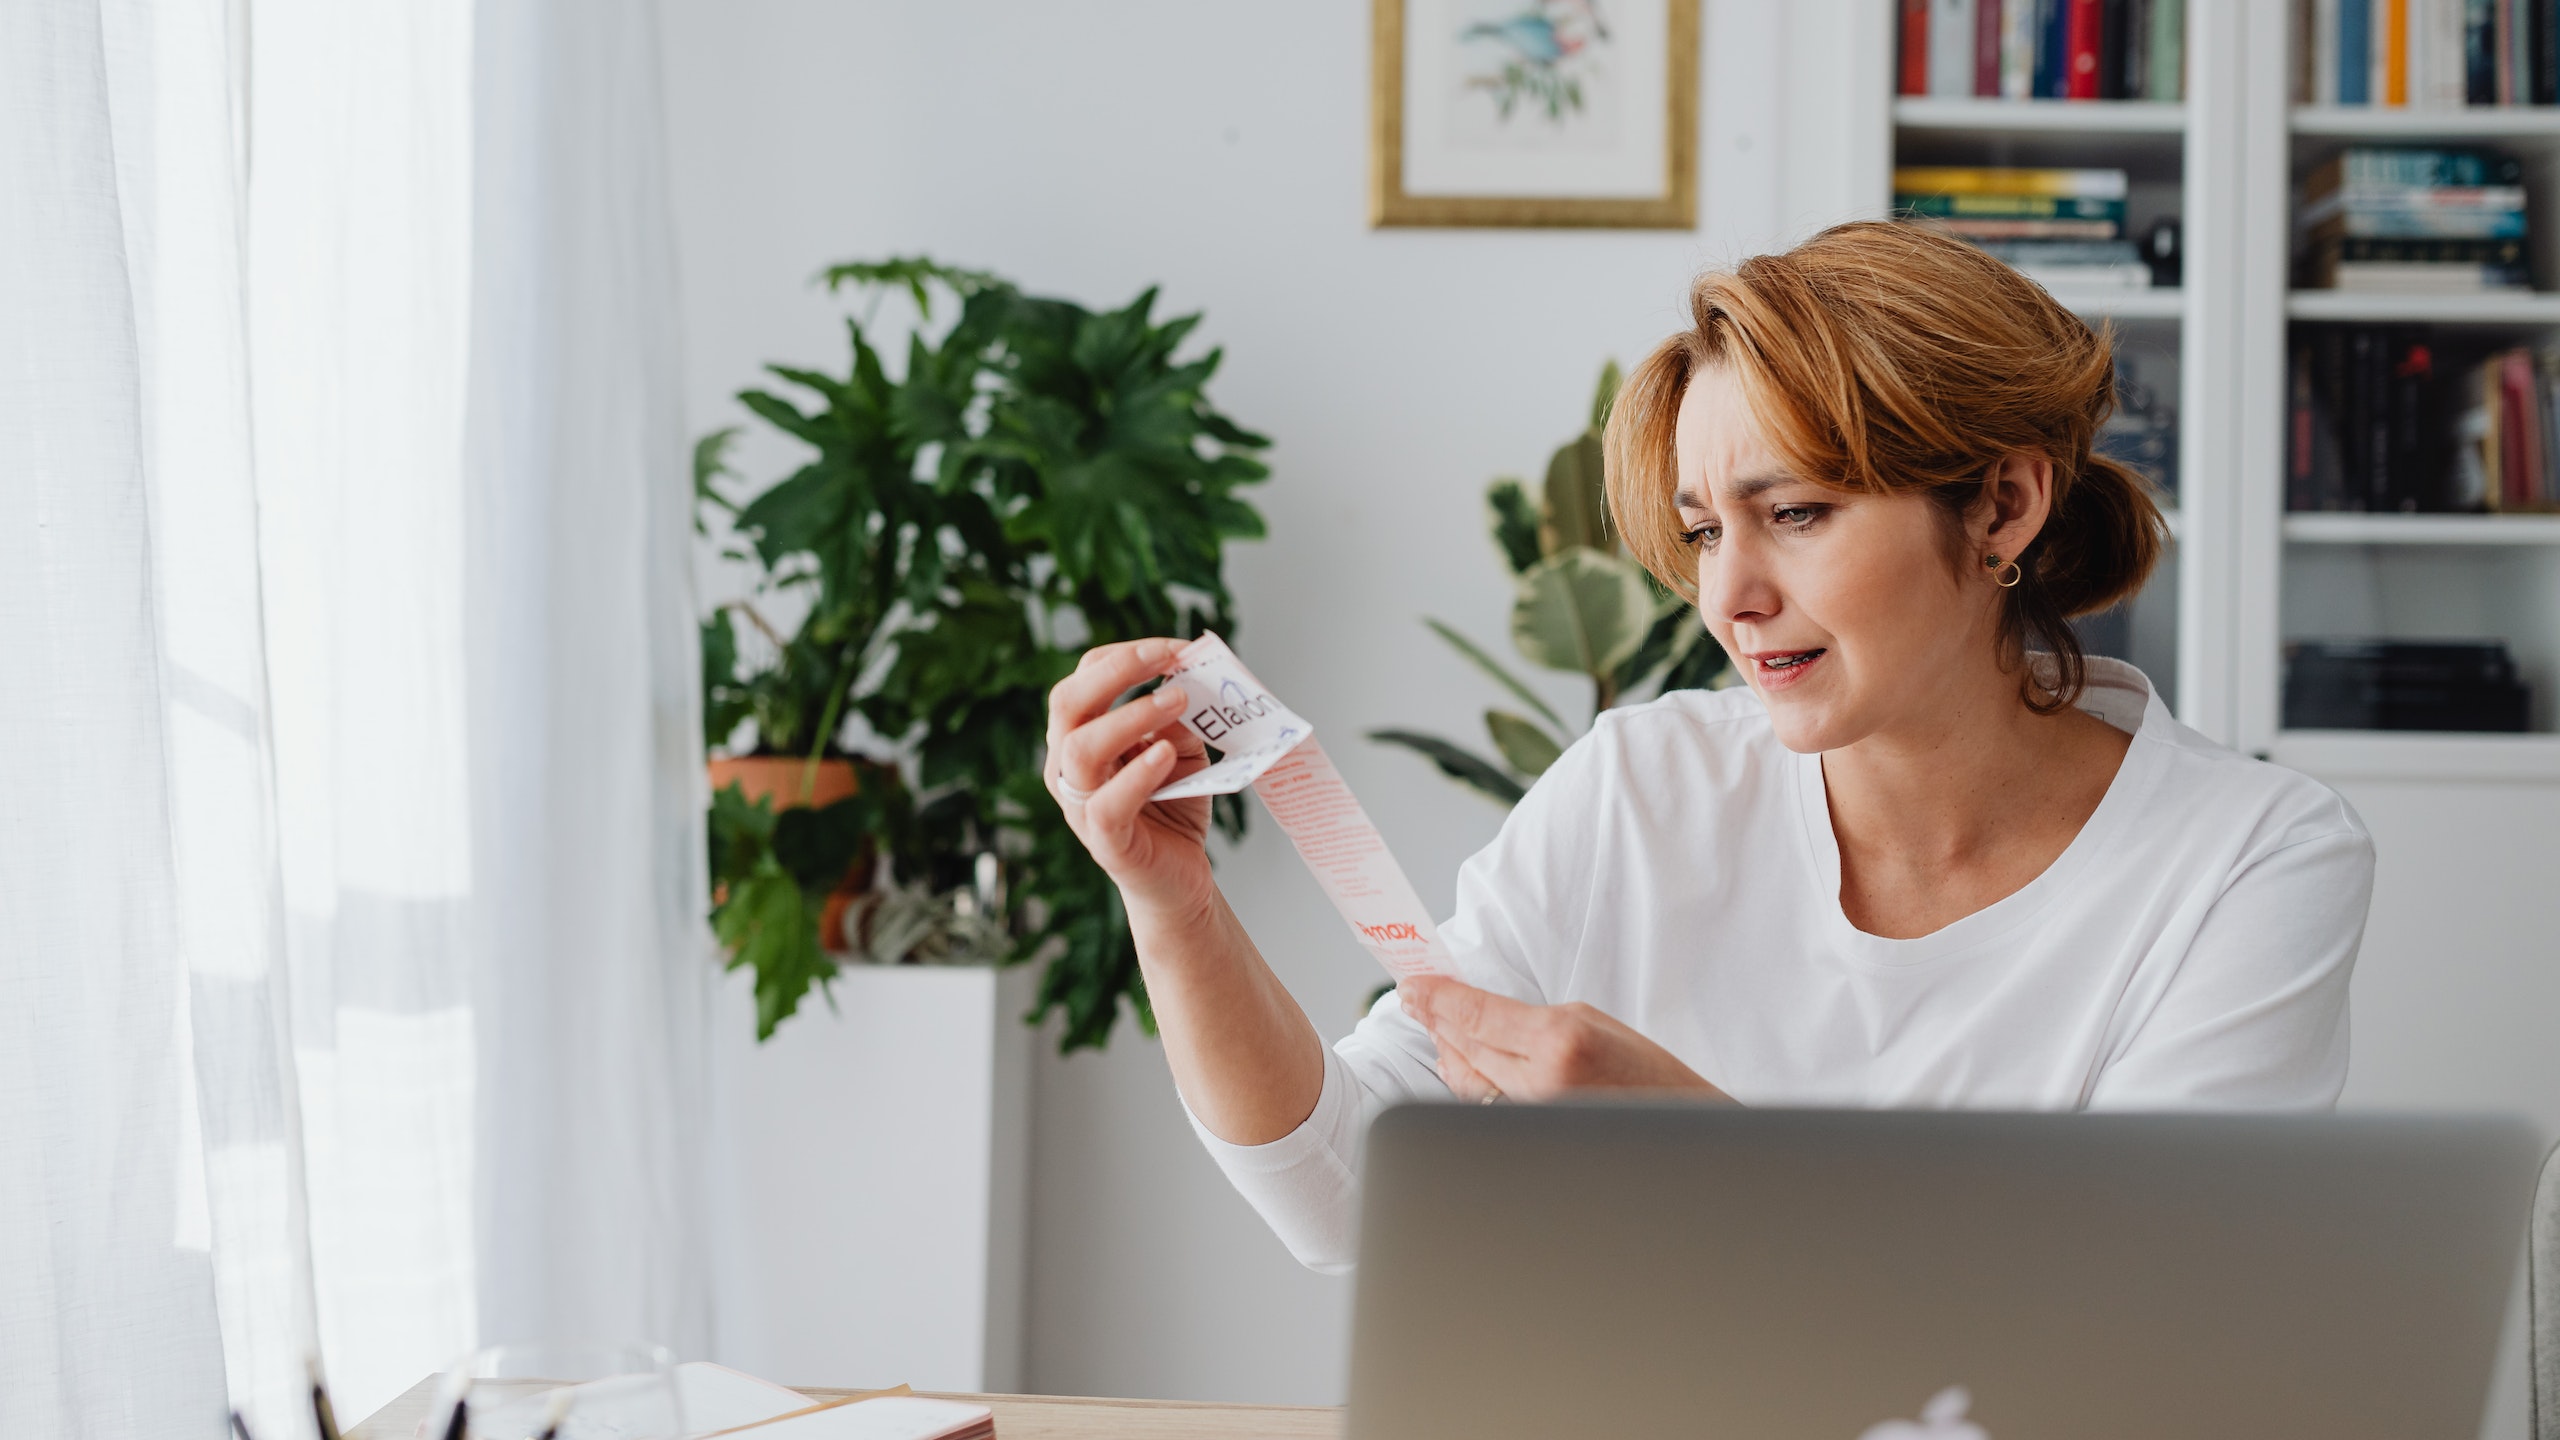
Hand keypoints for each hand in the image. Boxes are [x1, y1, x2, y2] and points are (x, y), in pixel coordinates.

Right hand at [1045, 638, 1216, 917]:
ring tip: (1178, 700)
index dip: (1127, 654)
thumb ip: (1179, 717)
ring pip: (1080, 749)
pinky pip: (1105, 804)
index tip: (1177, 647)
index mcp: (1080, 735)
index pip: (1084, 677)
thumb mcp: (1181, 749)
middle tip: (1167, 657)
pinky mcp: (1104, 842)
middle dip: (1117, 670)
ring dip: (1132, 716)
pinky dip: (1136, 774)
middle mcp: (1068, 767)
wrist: (1181, 880)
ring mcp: (1079, 806)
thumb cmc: (1174, 808)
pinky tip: (1166, 754)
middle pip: (1067, 702)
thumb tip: (1192, 676)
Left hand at [1400, 976, 1732, 1103]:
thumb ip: (1530, 1020)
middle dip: (1435, 1019)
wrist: (1684, 1125)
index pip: (1476, 1014)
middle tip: (1415, 999)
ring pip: (1466, 1080)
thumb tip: (1474, 1015)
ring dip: (1447, 1050)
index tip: (1413, 985)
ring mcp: (1533, 1117)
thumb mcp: (1592, 1023)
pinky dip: (1468, 1081)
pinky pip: (1484, 1106)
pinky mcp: (1532, 1138)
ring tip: (1436, 1026)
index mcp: (1560, 1041)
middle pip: (1463, 1046)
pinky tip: (1461, 1063)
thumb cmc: (1647, 1075)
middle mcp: (1541, 1083)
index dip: (1437, 997)